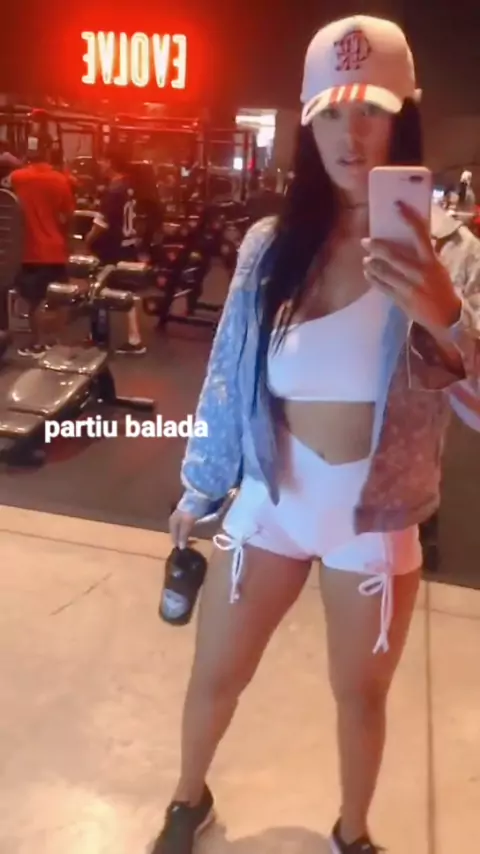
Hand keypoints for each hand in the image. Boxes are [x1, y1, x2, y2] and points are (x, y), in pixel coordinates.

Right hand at [169, 508, 196, 549]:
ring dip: (184, 535)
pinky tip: (192, 532)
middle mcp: (174, 518)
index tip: (181, 552)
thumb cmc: (191, 510)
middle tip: (186, 548)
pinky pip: (186, 525)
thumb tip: (180, 548)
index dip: (177, 543)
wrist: (199, 495)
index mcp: (172, 522)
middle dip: (180, 539)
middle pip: (176, 532)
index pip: (173, 536)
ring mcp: (181, 515)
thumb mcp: (186, 524)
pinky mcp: (188, 513)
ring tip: (190, 542)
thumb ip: (183, 535)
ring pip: (181, 529)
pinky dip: (188, 530)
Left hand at [362, 201, 461, 337]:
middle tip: (365, 241)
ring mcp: (408, 287)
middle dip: (376, 246)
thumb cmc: (441, 287)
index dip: (408, 218)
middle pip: (392, 255)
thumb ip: (423, 255)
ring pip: (383, 271)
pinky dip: (372, 279)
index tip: (396, 206)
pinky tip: (368, 274)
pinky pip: (381, 287)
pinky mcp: (400, 300)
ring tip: (366, 260)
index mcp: (431, 260)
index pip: (419, 234)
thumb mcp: (437, 267)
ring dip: (371, 264)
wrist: (446, 317)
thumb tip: (406, 239)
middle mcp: (419, 272)